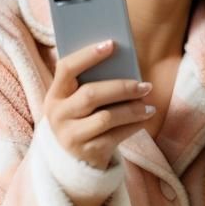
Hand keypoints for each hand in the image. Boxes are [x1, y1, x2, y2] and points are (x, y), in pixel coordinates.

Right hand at [44, 39, 152, 171]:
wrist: (73, 161)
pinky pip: (115, 136)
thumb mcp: (78, 102)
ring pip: (106, 117)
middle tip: (145, 86)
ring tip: (149, 106)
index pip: (66, 68)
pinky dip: (133, 126)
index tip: (111, 44)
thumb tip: (124, 63)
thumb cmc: (82, 120)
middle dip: (122, 88)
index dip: (88, 55)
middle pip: (91, 94)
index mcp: (54, 95)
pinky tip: (144, 118)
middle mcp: (58, 115)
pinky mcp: (87, 152)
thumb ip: (92, 84)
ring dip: (133, 110)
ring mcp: (70, 136)